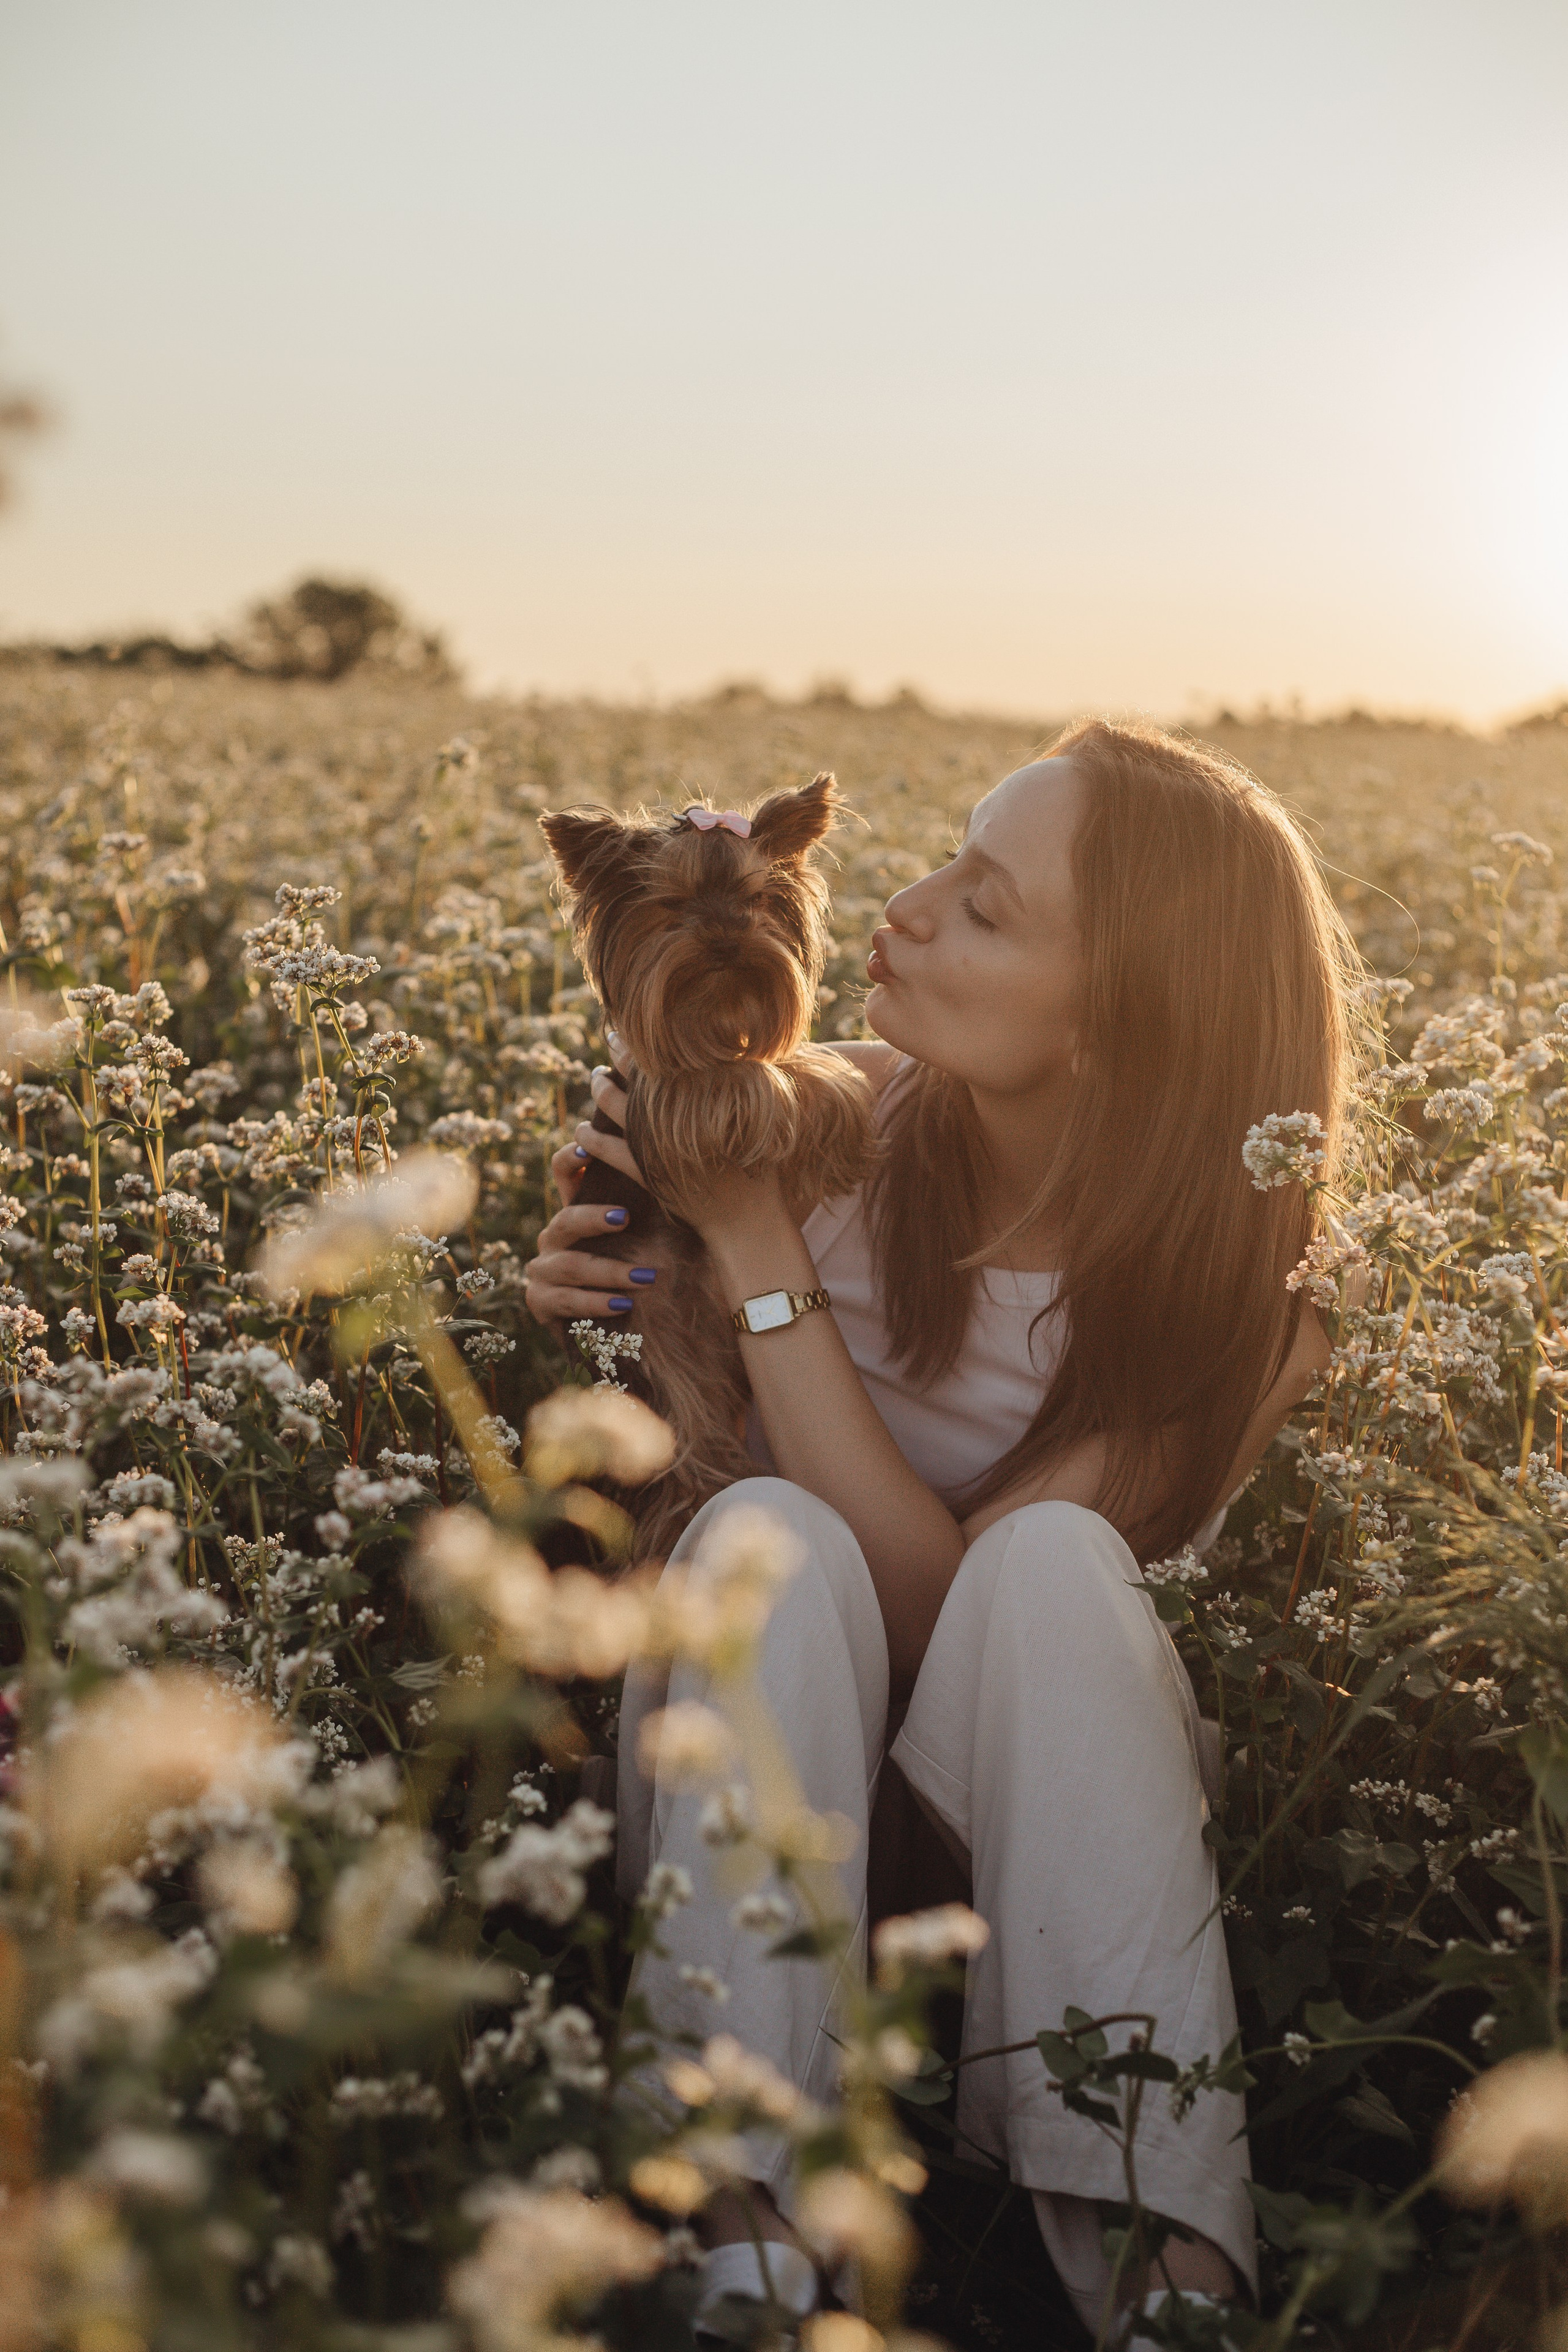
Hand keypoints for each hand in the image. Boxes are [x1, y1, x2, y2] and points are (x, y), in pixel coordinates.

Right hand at [527, 1034, 658, 1325]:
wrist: (611, 1323)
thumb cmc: (634, 1268)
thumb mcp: (645, 1233)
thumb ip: (648, 1201)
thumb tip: (685, 1161)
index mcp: (575, 1210)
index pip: (563, 1172)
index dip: (569, 1158)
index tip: (584, 1145)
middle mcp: (553, 1235)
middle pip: (565, 1219)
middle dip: (594, 1217)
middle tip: (625, 1218)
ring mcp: (542, 1268)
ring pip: (571, 1265)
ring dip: (609, 1271)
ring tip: (646, 1278)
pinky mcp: (540, 1302)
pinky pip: (565, 1301)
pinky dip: (596, 1302)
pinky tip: (623, 1303)